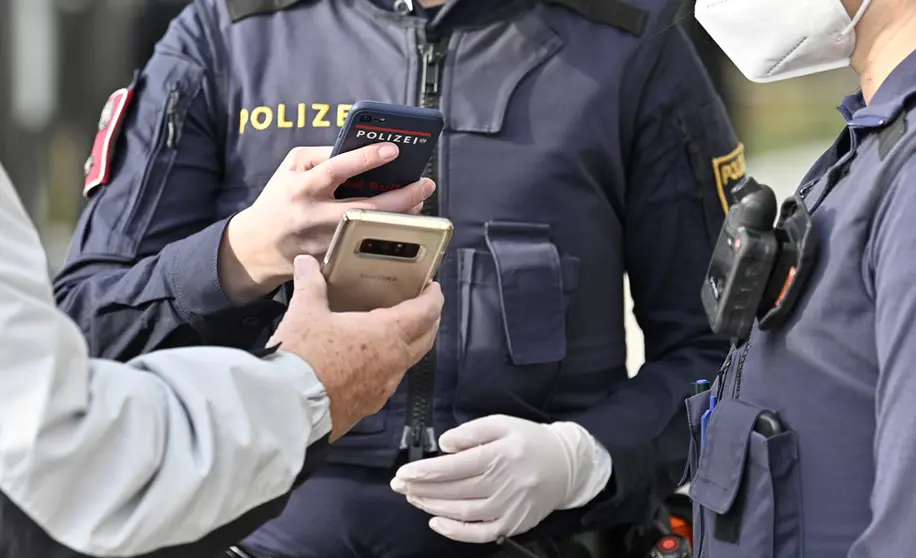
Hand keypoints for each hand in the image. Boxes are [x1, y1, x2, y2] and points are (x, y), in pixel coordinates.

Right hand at [219, 144, 435, 302]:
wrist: (257, 245)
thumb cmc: (280, 198)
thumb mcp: (292, 167)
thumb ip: (325, 155)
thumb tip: (364, 149)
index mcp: (301, 188)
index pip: (336, 170)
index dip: (366, 159)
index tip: (393, 149)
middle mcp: (312, 217)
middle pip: (366, 209)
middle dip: (402, 196)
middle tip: (425, 183)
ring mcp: (323, 243)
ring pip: (371, 232)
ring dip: (400, 218)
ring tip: (418, 202)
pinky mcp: (330, 261)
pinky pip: (365, 247)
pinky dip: (386, 235)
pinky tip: (401, 225)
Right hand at [270, 255, 442, 440]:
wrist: (289, 407)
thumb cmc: (303, 358)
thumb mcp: (305, 313)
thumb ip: (310, 284)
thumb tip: (306, 263)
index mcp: (387, 334)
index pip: (426, 312)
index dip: (434, 297)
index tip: (433, 288)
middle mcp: (393, 362)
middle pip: (425, 338)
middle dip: (428, 320)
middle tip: (421, 307)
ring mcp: (383, 387)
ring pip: (407, 362)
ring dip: (407, 345)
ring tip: (392, 332)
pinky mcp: (368, 406)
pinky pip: (386, 382)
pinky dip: (385, 367)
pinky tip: (367, 363)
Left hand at [390, 415, 611, 542]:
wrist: (567, 466)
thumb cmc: (530, 441)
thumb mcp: (503, 423)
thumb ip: (471, 431)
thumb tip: (443, 444)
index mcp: (501, 455)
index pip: (454, 466)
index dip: (425, 471)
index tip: (403, 473)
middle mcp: (504, 483)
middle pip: (453, 490)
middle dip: (421, 488)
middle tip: (399, 485)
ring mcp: (508, 508)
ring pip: (462, 512)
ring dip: (432, 506)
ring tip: (413, 497)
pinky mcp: (512, 524)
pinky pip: (479, 534)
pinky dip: (455, 531)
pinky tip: (436, 522)